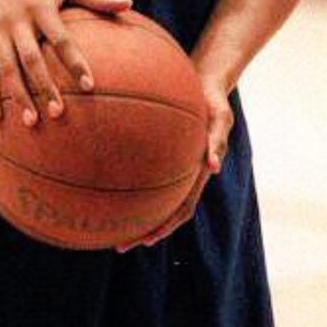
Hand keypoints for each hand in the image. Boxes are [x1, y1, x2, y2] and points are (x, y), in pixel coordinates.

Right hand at [0, 0, 131, 127]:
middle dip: (44, 86)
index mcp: (41, 7)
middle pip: (31, 58)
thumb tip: (129, 4)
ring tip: (32, 122)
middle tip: (60, 113)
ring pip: (7, 68)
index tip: (89, 86)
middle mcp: (17, 20)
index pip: (61, 39)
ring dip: (18, 96)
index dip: (74, 62)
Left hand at [116, 74, 233, 251]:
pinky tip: (105, 176)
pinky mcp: (163, 149)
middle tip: (119, 245)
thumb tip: (214, 166)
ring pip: (153, 194)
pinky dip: (129, 178)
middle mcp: (185, 173)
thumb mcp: (221, 117)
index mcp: (198, 172)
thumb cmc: (213, 99)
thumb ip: (218, 139)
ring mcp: (174, 162)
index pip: (182, 208)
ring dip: (135, 212)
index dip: (166, 226)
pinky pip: (143, 168)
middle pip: (164, 210)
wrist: (206, 81)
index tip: (147, 241)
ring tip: (109, 222)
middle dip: (144, 230)